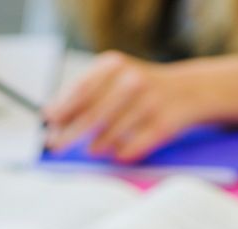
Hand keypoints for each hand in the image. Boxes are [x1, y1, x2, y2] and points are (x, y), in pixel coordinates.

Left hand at [45, 51, 207, 161]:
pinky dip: (119, 154)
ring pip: (110, 136)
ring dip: (96, 147)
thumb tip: (54, 119)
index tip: (48, 124)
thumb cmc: (141, 87)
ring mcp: (149, 104)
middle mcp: (132, 82)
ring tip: (92, 149)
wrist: (188, 90)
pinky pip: (131, 148)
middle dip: (69, 135)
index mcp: (114, 66)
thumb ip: (86, 93)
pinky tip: (116, 153)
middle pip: (91, 116)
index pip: (80, 91)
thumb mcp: (115, 76)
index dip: (61, 110)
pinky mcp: (163, 126)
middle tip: (55, 146)